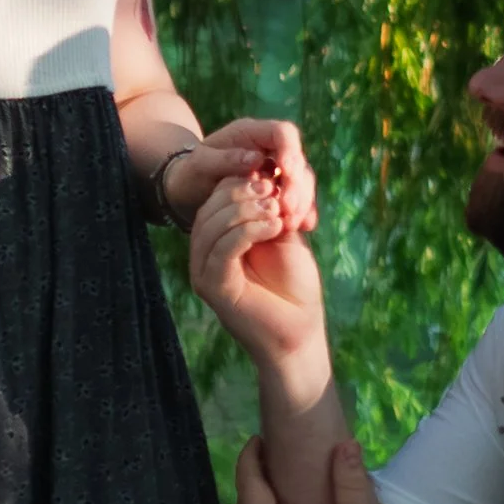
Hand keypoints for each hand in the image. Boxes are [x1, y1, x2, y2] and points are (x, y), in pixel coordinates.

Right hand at [189, 164, 325, 372]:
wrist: (300, 331)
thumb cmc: (295, 286)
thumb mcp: (283, 236)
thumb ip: (270, 209)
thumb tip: (264, 172)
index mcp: (218, 239)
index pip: (217, 197)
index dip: (242, 181)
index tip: (273, 176)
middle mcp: (204, 254)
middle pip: (210, 208)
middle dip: (244, 193)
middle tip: (274, 192)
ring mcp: (204, 272)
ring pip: (212, 225)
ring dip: (247, 210)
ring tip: (278, 210)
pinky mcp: (213, 287)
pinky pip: (222, 248)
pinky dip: (248, 230)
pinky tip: (275, 226)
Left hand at [199, 116, 316, 235]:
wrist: (191, 191)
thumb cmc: (192, 173)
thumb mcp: (200, 164)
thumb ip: (225, 159)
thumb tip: (256, 159)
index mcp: (251, 133)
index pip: (282, 133)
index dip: (290, 150)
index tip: (286, 171)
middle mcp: (269, 149)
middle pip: (297, 160)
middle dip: (297, 184)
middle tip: (288, 207)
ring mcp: (278, 170)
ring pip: (302, 180)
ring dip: (302, 200)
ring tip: (292, 222)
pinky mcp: (281, 191)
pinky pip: (299, 198)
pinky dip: (304, 211)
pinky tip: (305, 226)